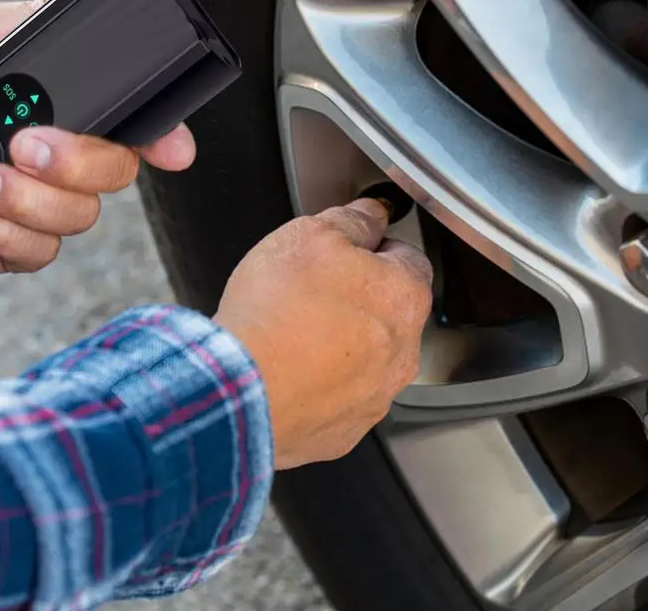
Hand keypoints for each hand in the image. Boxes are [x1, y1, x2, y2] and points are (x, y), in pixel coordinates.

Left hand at [0, 1, 195, 276]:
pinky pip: (36, 252)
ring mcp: (36, 207)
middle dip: (76, 162)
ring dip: (26, 197)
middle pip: (116, 174)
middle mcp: (58, 164)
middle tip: (26, 143)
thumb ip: (34, 25)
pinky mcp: (7, 247)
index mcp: (64, 116)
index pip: (131, 130)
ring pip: (79, 217)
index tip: (173, 151)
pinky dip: (0, 232)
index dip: (163, 140)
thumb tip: (82, 21)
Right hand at [214, 198, 431, 469]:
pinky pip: (338, 400)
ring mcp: (374, 398)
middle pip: (387, 314)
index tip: (347, 250)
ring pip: (365, 360)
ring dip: (339, 346)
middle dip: (356, 300)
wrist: (239, 387)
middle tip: (310, 292)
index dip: (374, 249)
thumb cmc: (277, 310)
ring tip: (292, 335)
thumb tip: (370, 215)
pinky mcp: (343, 432)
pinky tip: (287, 372)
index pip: (408, 260)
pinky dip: (319, 386)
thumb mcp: (312, 235)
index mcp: (404, 298)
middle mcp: (402, 353)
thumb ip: (352, 220)